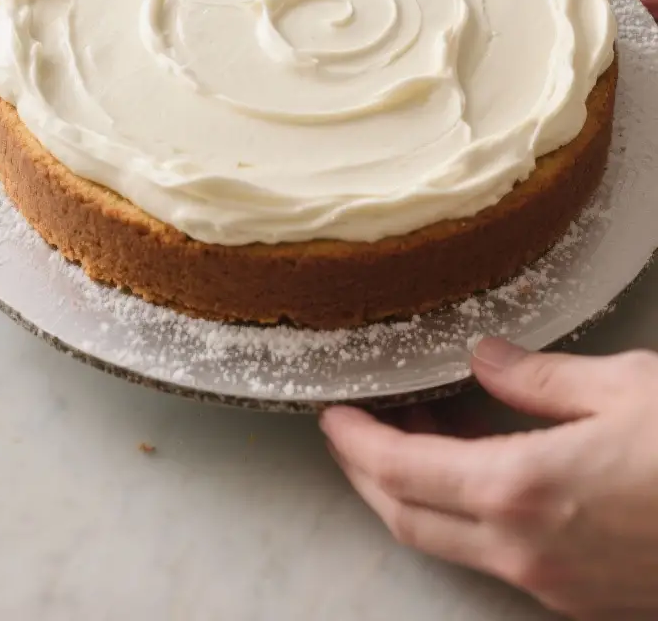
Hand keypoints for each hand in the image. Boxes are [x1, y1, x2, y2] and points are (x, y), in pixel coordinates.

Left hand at [322, 338, 657, 618]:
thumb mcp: (621, 387)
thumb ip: (537, 377)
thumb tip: (482, 358)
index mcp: (522, 490)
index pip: (402, 474)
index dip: (357, 444)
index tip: (333, 414)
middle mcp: (524, 552)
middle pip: (409, 521)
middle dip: (367, 475)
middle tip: (353, 431)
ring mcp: (552, 587)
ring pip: (449, 545)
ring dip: (413, 498)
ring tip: (409, 443)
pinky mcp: (581, 600)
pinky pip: (496, 561)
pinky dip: (463, 518)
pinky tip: (476, 477)